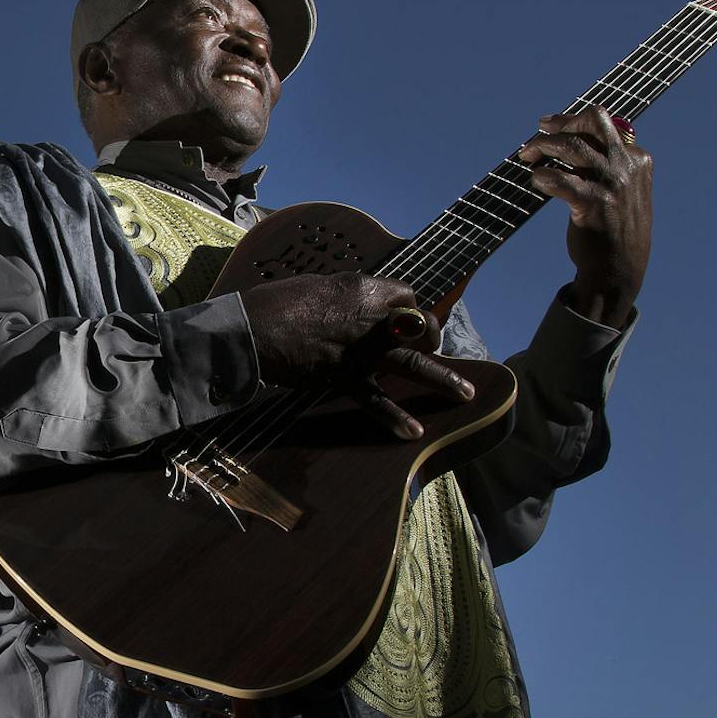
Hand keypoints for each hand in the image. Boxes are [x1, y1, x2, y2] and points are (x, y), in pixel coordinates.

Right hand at [238, 274, 475, 438]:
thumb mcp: (314, 286)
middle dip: (433, 338)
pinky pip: (376, 400)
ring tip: (466, 394)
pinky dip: (395, 418)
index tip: (406, 317)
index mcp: (361, 289)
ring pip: (412, 363)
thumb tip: (352, 304)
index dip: (410, 307)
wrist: (250, 330)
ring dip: (442, 379)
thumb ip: (341, 296)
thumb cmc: (273, 303)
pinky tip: (414, 431)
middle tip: (434, 349)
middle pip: (420, 326)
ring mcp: (360, 350)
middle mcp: (370, 318)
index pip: (406, 295)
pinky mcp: (344, 377)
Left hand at [517, 107, 652, 326]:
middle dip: (561, 122)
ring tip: (527, 155)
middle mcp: (627, 167)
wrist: (617, 271)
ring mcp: (612, 184)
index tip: (551, 126)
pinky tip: (536, 181)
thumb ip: (610, 165)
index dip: (573, 122)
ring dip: (543, 146)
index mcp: (638, 160)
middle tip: (538, 131)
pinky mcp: (593, 204)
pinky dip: (542, 176)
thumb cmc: (614, 229)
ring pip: (572, 146)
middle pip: (592, 123)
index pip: (604, 124)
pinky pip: (559, 179)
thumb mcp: (624, 191)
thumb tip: (575, 140)